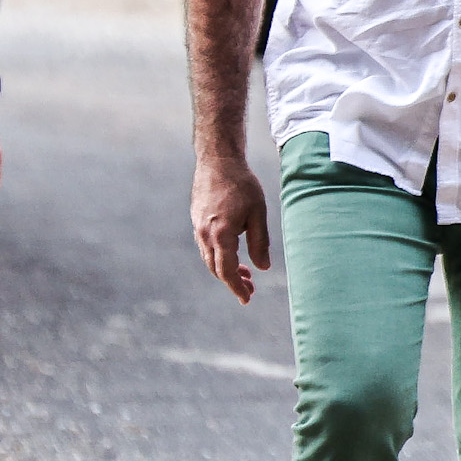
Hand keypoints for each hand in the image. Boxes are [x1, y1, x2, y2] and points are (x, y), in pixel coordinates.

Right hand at [193, 156, 272, 304]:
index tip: (246, 299)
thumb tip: (263, 268)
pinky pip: (205, 246)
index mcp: (221, 234)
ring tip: (245, 273)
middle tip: (250, 288)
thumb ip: (260, 242)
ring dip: (225, 269)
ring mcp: (197, 228)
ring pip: (209, 258)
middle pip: (216, 269)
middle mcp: (204, 234)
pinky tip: (232, 253)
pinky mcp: (196, 221)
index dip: (236, 287)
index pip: (226, 271)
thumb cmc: (242, 184)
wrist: (218, 160)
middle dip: (232, 282)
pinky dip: (218, 256)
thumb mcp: (258, 213)